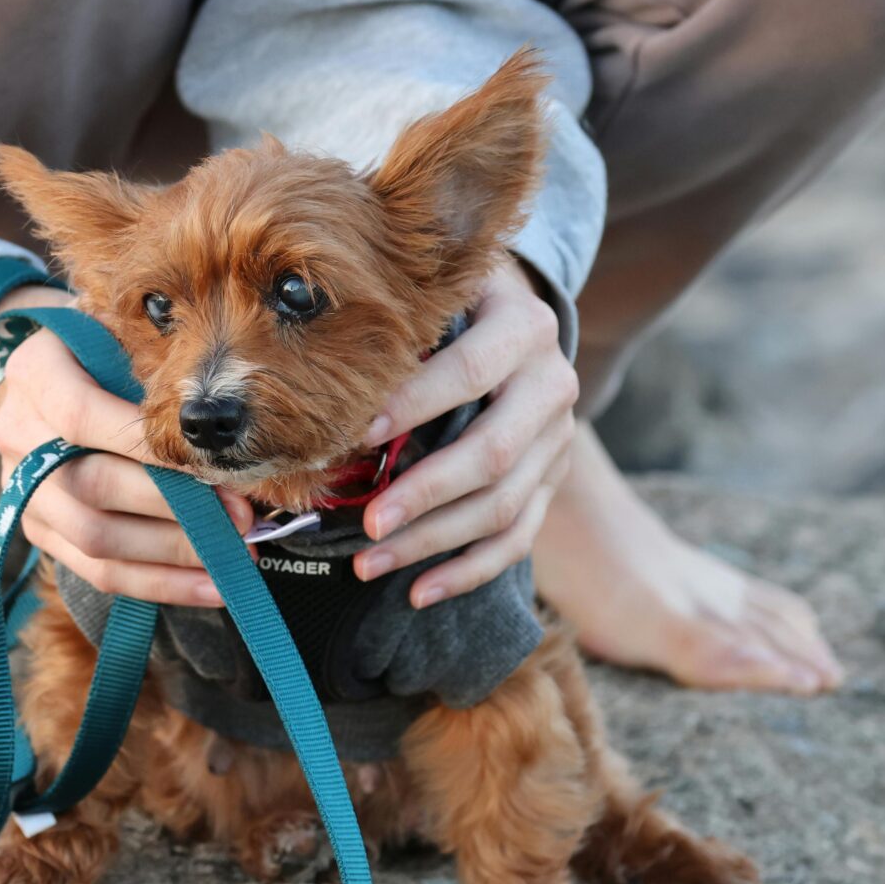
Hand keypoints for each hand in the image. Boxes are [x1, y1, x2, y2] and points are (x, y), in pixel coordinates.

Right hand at [0, 288, 250, 605]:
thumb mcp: (118, 332)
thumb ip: (153, 364)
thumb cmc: (102, 348)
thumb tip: (222, 421)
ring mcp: (23, 491)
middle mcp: (19, 435)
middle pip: (92, 486)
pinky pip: (98, 572)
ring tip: (235, 553)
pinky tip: (211, 586)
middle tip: (241, 515)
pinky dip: (160, 584)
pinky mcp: (39, 532)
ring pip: (96, 540)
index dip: (143, 445)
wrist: (45, 381)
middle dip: (177, 508)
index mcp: (34, 373)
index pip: (81, 415)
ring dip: (174, 553)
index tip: (210, 462)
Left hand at [350, 255, 577, 606]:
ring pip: (504, 506)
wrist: (515, 316)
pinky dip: (468, 571)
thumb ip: (401, 320)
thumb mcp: (438, 291)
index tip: (356, 435)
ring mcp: (558, 439)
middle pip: (493, 453)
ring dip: (433, 542)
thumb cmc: (452, 305)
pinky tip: (419, 592)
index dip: (414, 404)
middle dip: (424, 493)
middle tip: (367, 523)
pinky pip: (518, 538)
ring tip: (369, 563)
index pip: (469, 371)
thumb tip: (326, 372)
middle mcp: (553, 383)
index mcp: (524, 326)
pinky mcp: (552, 480)